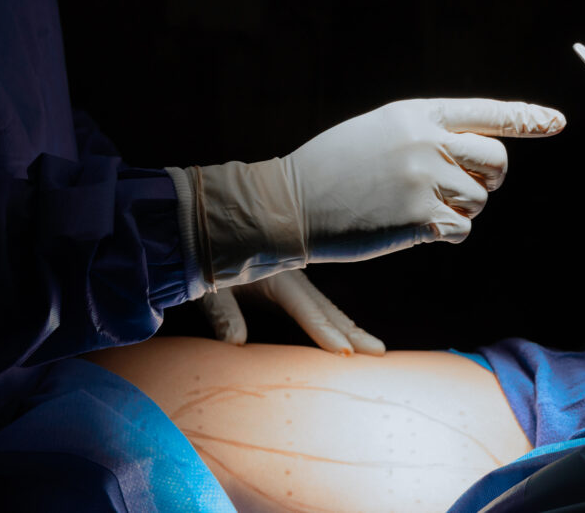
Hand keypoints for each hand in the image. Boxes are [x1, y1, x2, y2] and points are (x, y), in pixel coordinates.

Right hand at [173, 98, 564, 287]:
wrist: (291, 203)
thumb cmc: (335, 167)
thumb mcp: (381, 131)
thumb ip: (429, 133)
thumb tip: (478, 150)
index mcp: (418, 113)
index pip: (486, 112)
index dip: (525, 118)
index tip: (556, 122)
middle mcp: (427, 141)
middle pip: (497, 162)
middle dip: (490, 180)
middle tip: (464, 188)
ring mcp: (424, 179)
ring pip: (479, 200)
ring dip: (460, 211)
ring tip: (417, 207)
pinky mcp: (419, 218)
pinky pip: (461, 229)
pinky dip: (446, 233)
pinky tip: (413, 227)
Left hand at [200, 269, 384, 355]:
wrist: (205, 230)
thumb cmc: (206, 258)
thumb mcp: (211, 286)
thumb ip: (223, 312)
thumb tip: (235, 343)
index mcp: (278, 277)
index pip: (308, 310)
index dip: (326, 332)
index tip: (345, 352)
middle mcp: (293, 279)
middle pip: (329, 309)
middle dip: (354, 332)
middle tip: (378, 354)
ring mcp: (294, 282)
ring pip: (329, 307)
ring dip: (350, 328)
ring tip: (374, 349)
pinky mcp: (289, 286)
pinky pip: (319, 307)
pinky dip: (336, 322)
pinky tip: (347, 335)